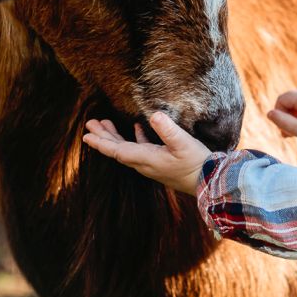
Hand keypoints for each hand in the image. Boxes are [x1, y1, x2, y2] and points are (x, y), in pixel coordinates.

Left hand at [82, 113, 211, 194]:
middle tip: (90, 124)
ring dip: (115, 137)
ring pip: (127, 150)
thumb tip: (153, 115)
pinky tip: (136, 128)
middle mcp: (145, 164)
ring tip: (105, 124)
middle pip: (118, 150)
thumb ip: (167, 130)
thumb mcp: (183, 144)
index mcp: (146, 159)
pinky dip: (135, 138)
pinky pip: (141, 150)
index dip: (101, 142)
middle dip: (103, 137)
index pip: (117, 151)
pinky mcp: (161, 163)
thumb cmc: (197, 163)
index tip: (86, 135)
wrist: (210, 182)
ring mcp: (152, 164)